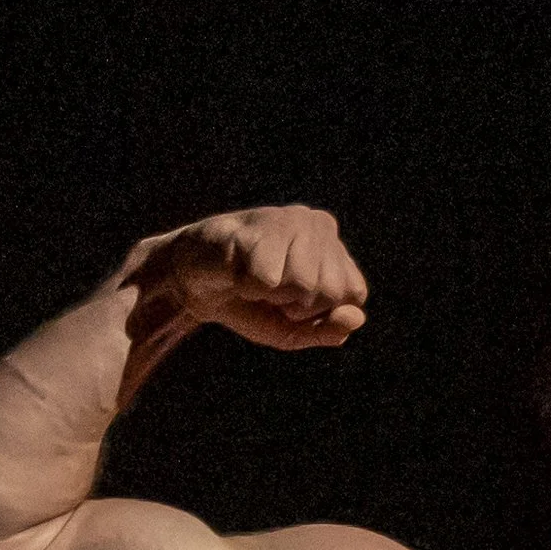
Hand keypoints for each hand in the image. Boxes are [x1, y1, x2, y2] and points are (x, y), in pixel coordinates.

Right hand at [129, 205, 369, 352]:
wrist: (194, 284)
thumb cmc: (250, 304)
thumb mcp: (293, 330)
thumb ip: (328, 330)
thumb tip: (356, 318)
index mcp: (335, 249)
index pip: (353, 294)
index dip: (320, 312)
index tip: (292, 303)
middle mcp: (319, 225)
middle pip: (330, 290)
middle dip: (296, 306)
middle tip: (270, 292)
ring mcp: (290, 219)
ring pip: (304, 283)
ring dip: (271, 295)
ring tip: (254, 279)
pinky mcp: (259, 225)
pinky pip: (268, 280)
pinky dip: (247, 288)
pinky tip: (237, 271)